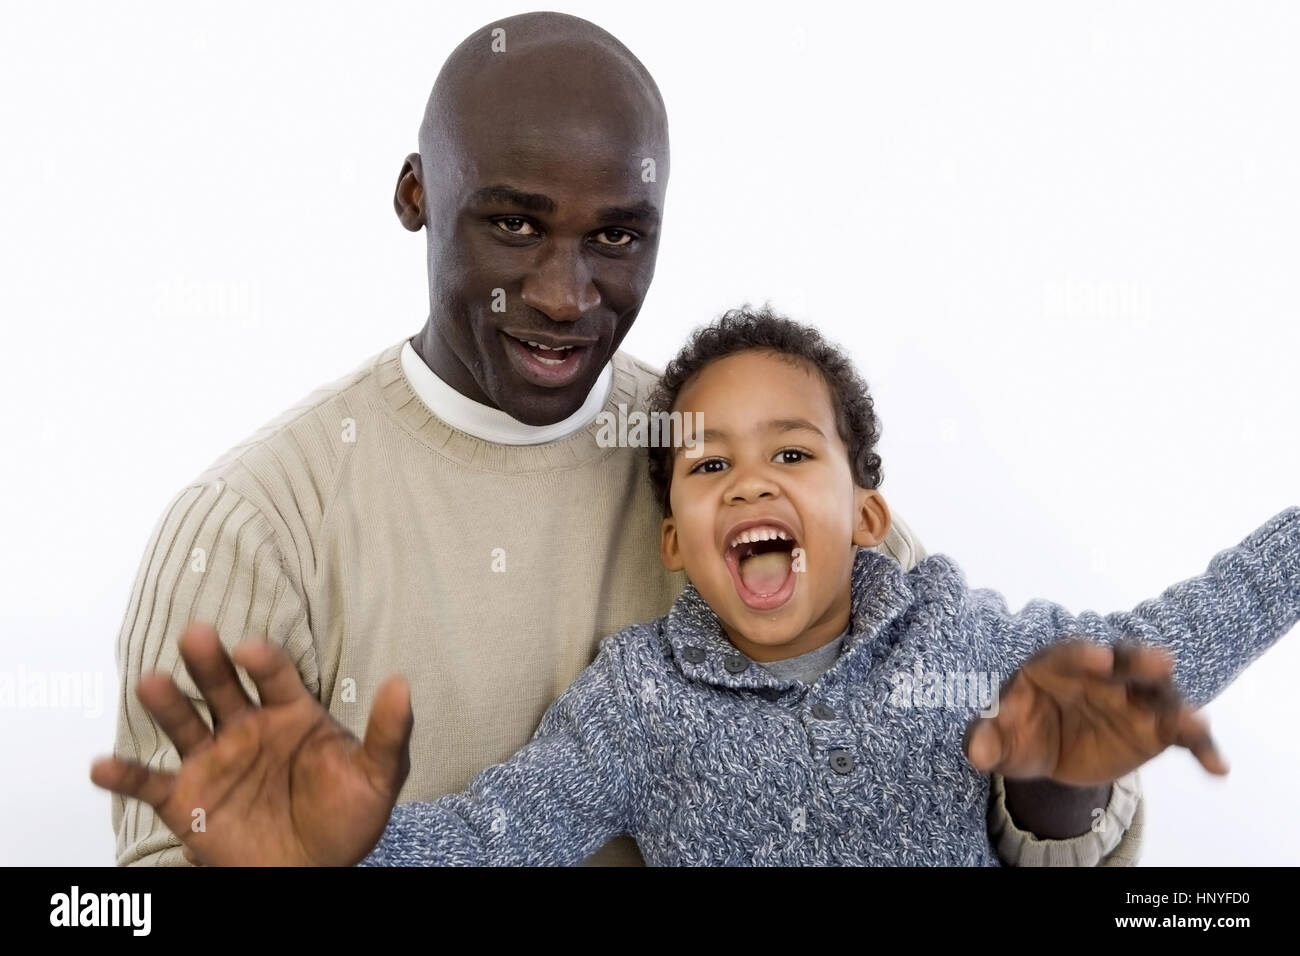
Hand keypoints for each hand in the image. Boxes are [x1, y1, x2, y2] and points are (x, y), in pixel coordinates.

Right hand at [90, 622, 412, 865]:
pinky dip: (123, 776)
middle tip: (196, 634)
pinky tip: (100, 766)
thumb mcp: (378, 777)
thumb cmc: (346, 819)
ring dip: (166, 704)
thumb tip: (403, 684)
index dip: (262, 660)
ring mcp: (213, 760)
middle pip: (222, 686)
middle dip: (209, 661)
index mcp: (291, 715)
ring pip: (183, 724)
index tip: (250, 648)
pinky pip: (149, 784)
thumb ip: (389, 732)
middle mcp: (246, 728)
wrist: (313, 872)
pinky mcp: (186, 799)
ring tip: (151, 683)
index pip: (274, 676)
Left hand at [963, 639, 1227, 785]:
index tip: (1097, 656)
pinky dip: (1202, 746)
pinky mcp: (1156, 727)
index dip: (1081, 653)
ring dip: (1179, 708)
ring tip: (1195, 723)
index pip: (1066, 654)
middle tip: (1159, 661)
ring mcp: (1131, 698)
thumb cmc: (1018, 733)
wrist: (1048, 752)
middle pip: (1123, 661)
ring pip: (1160, 695)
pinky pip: (1182, 734)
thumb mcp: (999, 739)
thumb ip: (986, 739)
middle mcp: (1100, 673)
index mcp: (1053, 664)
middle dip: (1139, 660)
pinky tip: (1218, 768)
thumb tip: (975, 751)